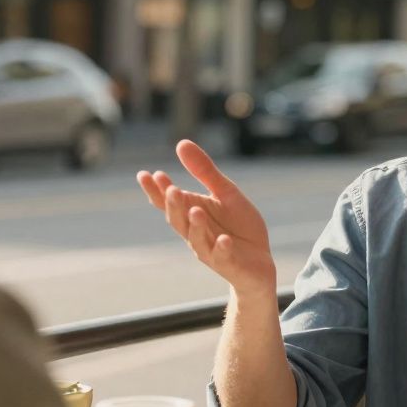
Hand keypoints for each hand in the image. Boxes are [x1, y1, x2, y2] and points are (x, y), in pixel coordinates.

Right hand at [138, 140, 275, 293]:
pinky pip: (222, 256)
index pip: (168, 202)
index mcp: (192, 213)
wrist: (260, 262)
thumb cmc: (239, 226)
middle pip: (178, 220)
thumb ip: (205, 171)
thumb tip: (181, 143)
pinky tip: (224, 240)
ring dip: (195, 225)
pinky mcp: (228, 263)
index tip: (146, 174)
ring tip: (196, 210)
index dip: (156, 190)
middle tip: (171, 189)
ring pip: (197, 239)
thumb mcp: (225, 193)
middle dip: (174, 205)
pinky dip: (222, 248)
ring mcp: (210, 250)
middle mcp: (195, 233)